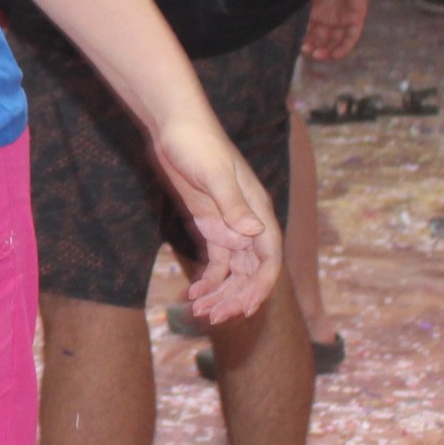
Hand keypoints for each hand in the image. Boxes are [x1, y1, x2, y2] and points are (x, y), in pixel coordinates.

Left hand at [151, 117, 281, 322]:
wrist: (175, 127)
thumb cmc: (199, 144)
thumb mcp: (215, 175)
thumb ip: (234, 205)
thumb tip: (254, 233)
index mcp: (258, 211)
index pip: (268, 258)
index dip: (261, 285)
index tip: (247, 308)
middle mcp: (248, 223)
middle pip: (251, 270)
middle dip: (236, 296)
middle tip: (214, 316)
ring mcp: (229, 225)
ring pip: (234, 271)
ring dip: (222, 293)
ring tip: (201, 312)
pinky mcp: (209, 224)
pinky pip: (216, 261)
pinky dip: (208, 279)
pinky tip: (194, 294)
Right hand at [304, 0, 370, 61]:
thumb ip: (298, 7)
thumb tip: (281, 19)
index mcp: (317, 9)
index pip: (313, 31)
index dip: (307, 42)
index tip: (300, 49)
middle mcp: (331, 15)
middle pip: (324, 38)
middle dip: (316, 48)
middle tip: (308, 53)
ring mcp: (344, 16)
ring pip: (337, 40)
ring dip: (328, 50)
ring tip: (318, 55)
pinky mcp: (357, 16)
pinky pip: (352, 36)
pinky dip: (344, 47)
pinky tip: (334, 55)